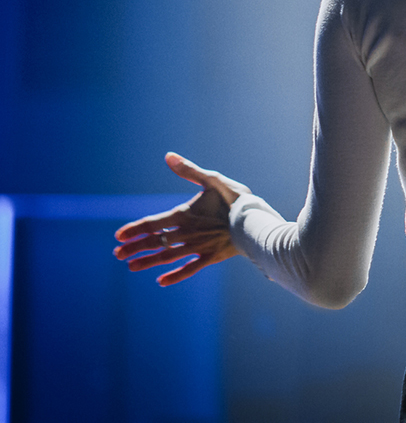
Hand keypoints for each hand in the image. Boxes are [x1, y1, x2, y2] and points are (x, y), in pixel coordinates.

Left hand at [113, 153, 249, 285]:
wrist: (256, 222)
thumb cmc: (236, 199)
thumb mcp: (213, 179)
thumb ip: (189, 170)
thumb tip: (168, 156)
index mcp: (185, 215)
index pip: (152, 223)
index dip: (134, 230)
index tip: (118, 237)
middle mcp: (187, 233)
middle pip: (156, 242)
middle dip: (135, 248)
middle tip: (117, 254)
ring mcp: (198, 247)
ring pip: (168, 257)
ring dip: (148, 261)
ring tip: (131, 266)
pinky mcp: (211, 257)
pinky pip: (189, 269)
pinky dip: (175, 275)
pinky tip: (162, 281)